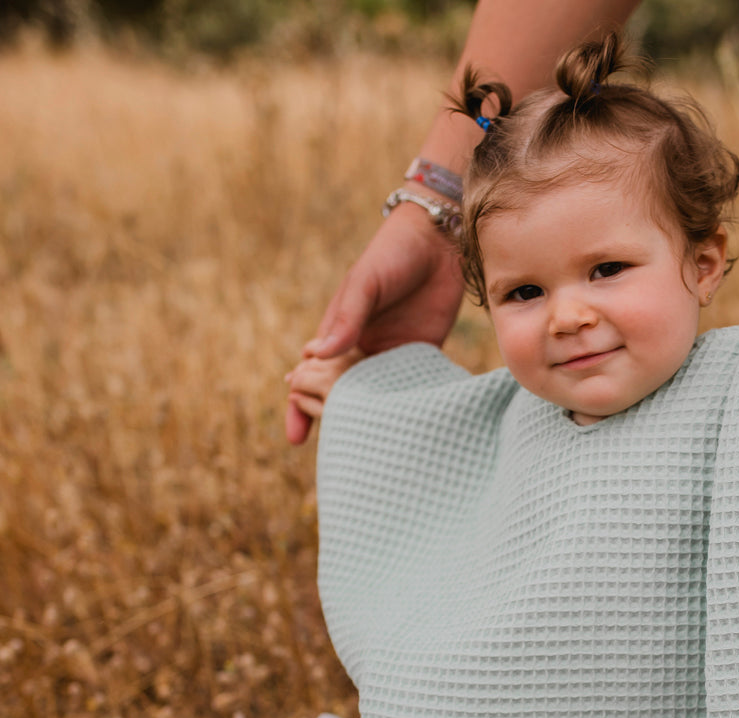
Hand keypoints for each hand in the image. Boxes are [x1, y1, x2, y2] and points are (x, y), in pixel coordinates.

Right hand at [286, 202, 464, 443]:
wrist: (441, 241)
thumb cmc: (393, 255)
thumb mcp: (364, 283)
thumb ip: (346, 317)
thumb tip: (317, 355)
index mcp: (338, 334)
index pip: (312, 378)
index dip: (300, 407)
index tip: (296, 438)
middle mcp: (362, 351)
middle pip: (341, 396)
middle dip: (333, 423)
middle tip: (337, 455)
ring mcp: (393, 357)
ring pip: (375, 400)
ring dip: (370, 423)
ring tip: (369, 454)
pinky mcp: (423, 357)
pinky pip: (410, 390)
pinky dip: (405, 410)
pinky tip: (406, 434)